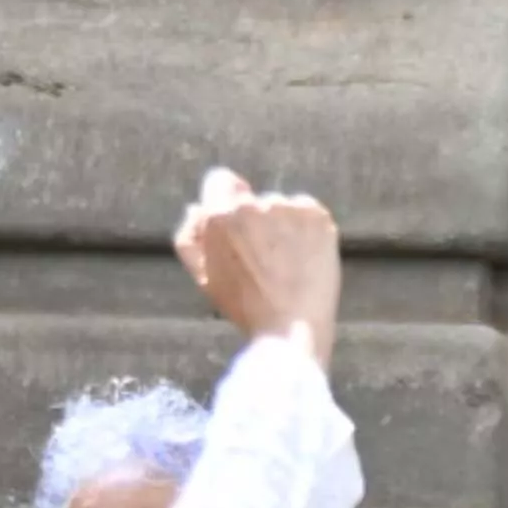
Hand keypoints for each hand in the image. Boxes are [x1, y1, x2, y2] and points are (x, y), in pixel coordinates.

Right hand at [175, 173, 342, 355]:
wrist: (291, 326)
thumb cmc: (244, 305)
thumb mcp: (204, 276)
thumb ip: (190, 238)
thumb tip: (195, 209)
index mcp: (219, 216)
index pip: (219, 180)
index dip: (225, 200)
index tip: (235, 222)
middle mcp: (252, 205)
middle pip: (252, 200)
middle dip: (254, 221)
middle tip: (262, 258)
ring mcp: (287, 208)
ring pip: (281, 208)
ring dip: (282, 226)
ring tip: (285, 265)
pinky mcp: (316, 215)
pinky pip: (306, 212)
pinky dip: (306, 230)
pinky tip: (304, 258)